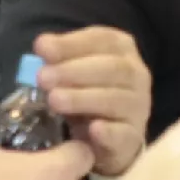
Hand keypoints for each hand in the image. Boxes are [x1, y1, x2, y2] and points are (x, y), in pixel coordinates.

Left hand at [34, 27, 150, 176]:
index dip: (72, 43)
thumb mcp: (71, 71)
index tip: (41, 48)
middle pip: (113, 68)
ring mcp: (138, 108)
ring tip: (54, 100)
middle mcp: (136, 75)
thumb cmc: (85, 94)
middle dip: (74, 71)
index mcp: (122, 50)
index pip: (103, 39)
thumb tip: (42, 45)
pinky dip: (109, 132)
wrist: (103, 139)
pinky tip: (93, 130)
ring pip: (117, 100)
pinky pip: (124, 134)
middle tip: (42, 78)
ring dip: (83, 99)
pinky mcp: (133, 138)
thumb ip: (59, 57)